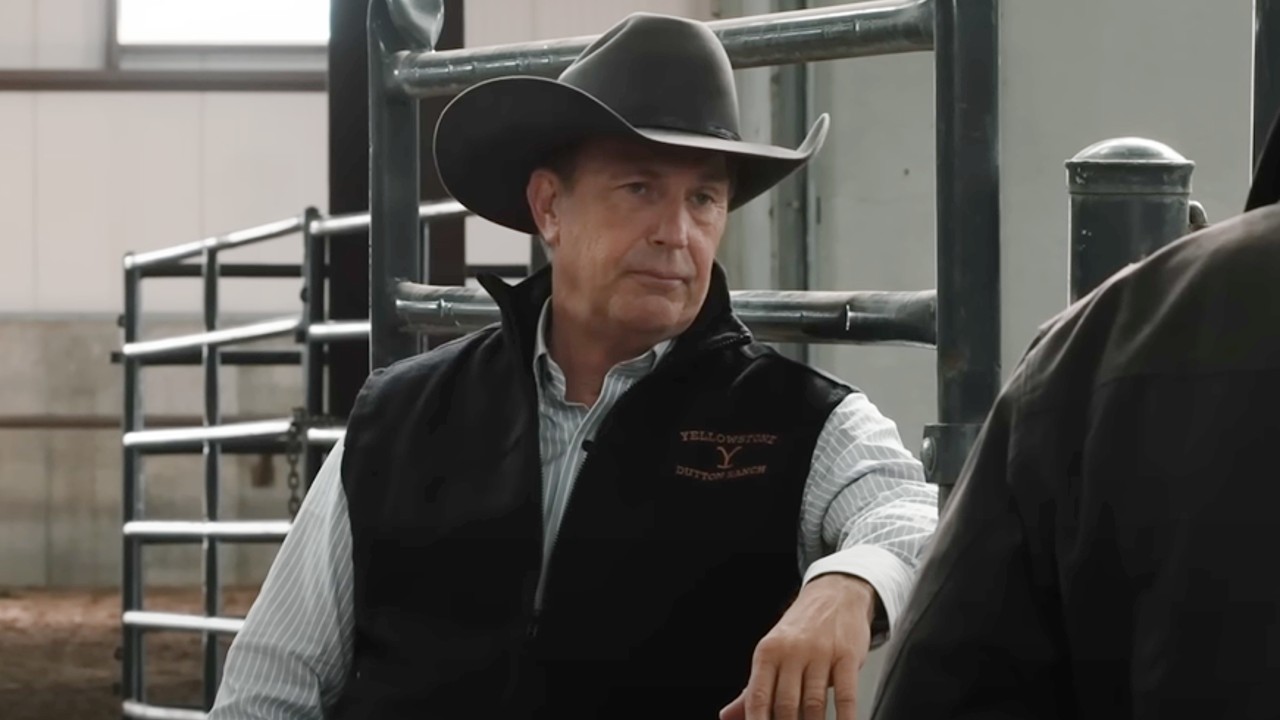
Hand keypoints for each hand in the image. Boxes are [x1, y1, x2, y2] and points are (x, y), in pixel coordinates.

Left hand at [720, 574, 875, 719]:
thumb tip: (728, 716)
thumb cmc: (801, 629)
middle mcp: (792, 652)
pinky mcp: (847, 655)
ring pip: (814, 704)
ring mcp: (820, 653)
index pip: (757, 698)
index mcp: (767, 653)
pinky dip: (845, 718)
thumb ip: (753, 689)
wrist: (835, 594)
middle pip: (785, 705)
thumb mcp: (772, 653)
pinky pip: (846, 695)